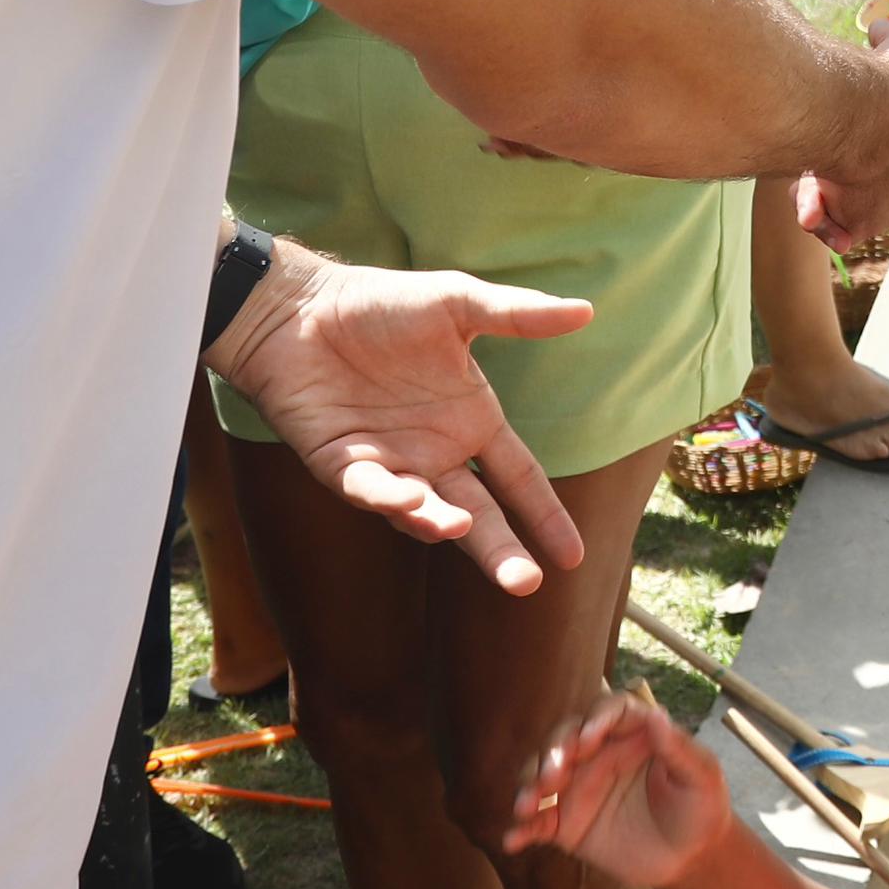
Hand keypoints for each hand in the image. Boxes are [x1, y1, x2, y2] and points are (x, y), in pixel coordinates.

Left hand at [207, 242, 591, 593]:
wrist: (300, 307)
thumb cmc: (382, 304)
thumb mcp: (459, 303)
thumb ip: (518, 315)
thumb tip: (587, 311)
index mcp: (472, 423)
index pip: (520, 480)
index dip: (545, 518)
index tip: (573, 558)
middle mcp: (435, 454)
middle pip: (478, 515)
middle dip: (501, 551)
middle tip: (526, 585)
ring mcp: (389, 464)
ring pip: (422, 511)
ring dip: (439, 524)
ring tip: (457, 527)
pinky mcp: (339, 464)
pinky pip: (368, 489)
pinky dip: (385, 497)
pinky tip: (406, 498)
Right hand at [508, 688, 732, 888]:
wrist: (690, 857)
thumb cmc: (700, 808)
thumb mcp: (702, 778)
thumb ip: (679, 750)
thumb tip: (657, 716)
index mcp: (632, 734)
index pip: (607, 712)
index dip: (594, 720)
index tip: (587, 740)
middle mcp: (598, 754)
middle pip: (564, 739)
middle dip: (553, 752)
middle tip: (554, 776)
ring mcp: (577, 788)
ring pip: (541, 775)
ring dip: (529, 785)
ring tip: (526, 806)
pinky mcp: (565, 824)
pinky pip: (537, 823)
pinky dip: (522, 829)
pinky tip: (513, 839)